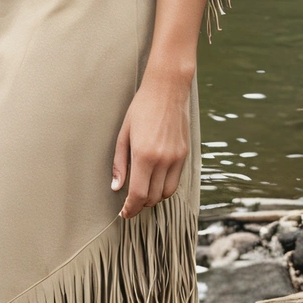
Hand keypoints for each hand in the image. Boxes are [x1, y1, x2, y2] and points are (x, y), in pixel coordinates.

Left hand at [112, 68, 191, 217]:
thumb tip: (117, 187)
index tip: (124, 212)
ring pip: (166, 193)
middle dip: (140, 205)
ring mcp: (176, 158)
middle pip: (153, 197)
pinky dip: (165, 186)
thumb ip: (120, 163)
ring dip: (154, 198)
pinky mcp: (185, 154)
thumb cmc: (141, 108)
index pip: (139, 195)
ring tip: (143, 192)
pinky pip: (176, 180)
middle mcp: (163, 159)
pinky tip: (155, 180)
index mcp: (144, 155)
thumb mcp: (123, 134)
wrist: (167, 90)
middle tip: (130, 204)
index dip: (130, 208)